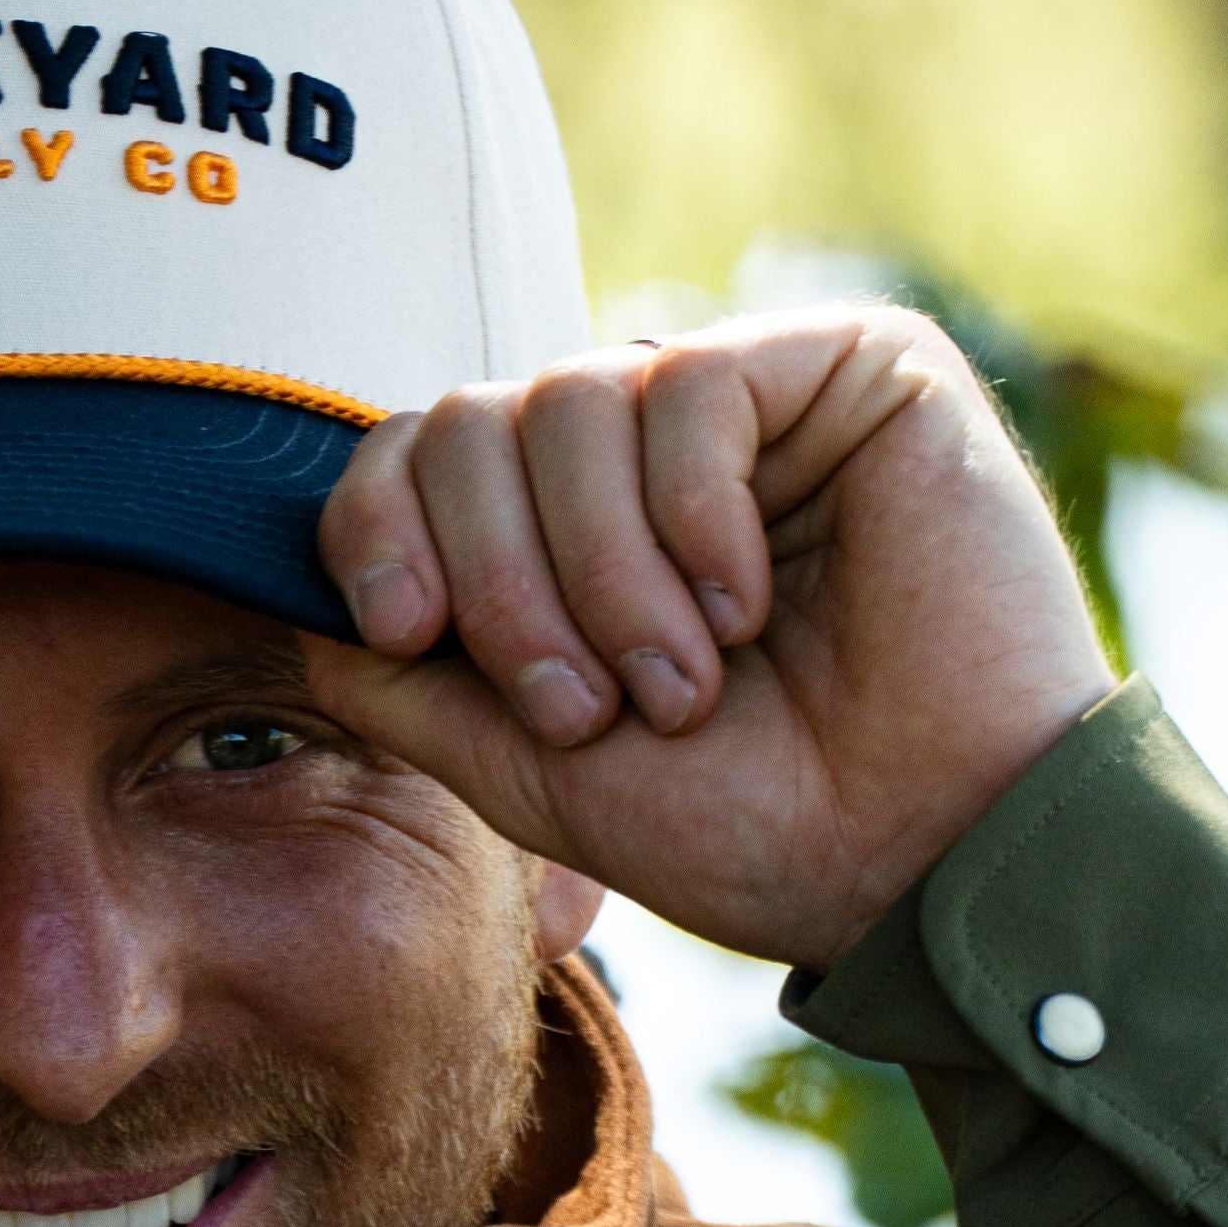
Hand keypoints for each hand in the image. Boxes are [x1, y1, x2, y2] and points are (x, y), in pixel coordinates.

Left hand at [305, 314, 1113, 973]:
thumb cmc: (762, 834)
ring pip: (569, 401)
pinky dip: (693, 518)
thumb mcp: (542, 778)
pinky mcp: (853, 364)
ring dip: (602, 575)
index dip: (375, 523)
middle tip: (585, 709)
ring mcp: (753, 400)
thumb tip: (299, 612)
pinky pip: (688, 385)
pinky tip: (749, 606)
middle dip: (499, 581)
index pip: (421, 457)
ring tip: (686, 683)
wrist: (928, 862)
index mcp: (580, 537)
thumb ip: (417, 692)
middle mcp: (654, 454)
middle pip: (475, 420)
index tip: (402, 627)